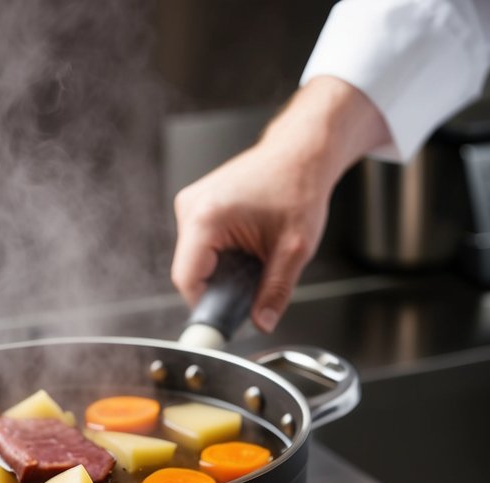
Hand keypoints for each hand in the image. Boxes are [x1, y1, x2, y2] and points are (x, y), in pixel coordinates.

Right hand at [171, 77, 389, 332]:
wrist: (301, 153)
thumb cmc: (298, 186)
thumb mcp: (294, 248)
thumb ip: (276, 290)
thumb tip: (262, 322)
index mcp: (206, 216)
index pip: (187, 280)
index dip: (206, 307)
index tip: (224, 323)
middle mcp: (191, 207)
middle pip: (191, 273)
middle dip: (220, 289)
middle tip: (253, 289)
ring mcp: (192, 205)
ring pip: (196, 262)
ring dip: (223, 273)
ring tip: (255, 261)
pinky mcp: (198, 207)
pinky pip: (201, 248)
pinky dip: (223, 258)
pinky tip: (247, 251)